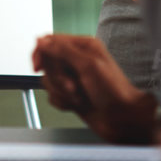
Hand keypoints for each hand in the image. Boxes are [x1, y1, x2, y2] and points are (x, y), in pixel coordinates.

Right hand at [31, 34, 158, 143]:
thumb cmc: (114, 91)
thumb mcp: (88, 66)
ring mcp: (73, 78)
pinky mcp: (71, 95)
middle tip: (73, 85)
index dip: (41, 53)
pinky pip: (53, 96)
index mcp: (83, 46)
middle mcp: (76, 60)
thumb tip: (42, 40)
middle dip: (57, 77)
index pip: (50, 41)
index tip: (38, 66)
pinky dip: (63, 102)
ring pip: (48, 81)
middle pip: (48, 63)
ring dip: (61, 92)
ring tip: (79, 96)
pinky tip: (77, 104)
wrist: (122, 119)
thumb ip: (63, 51)